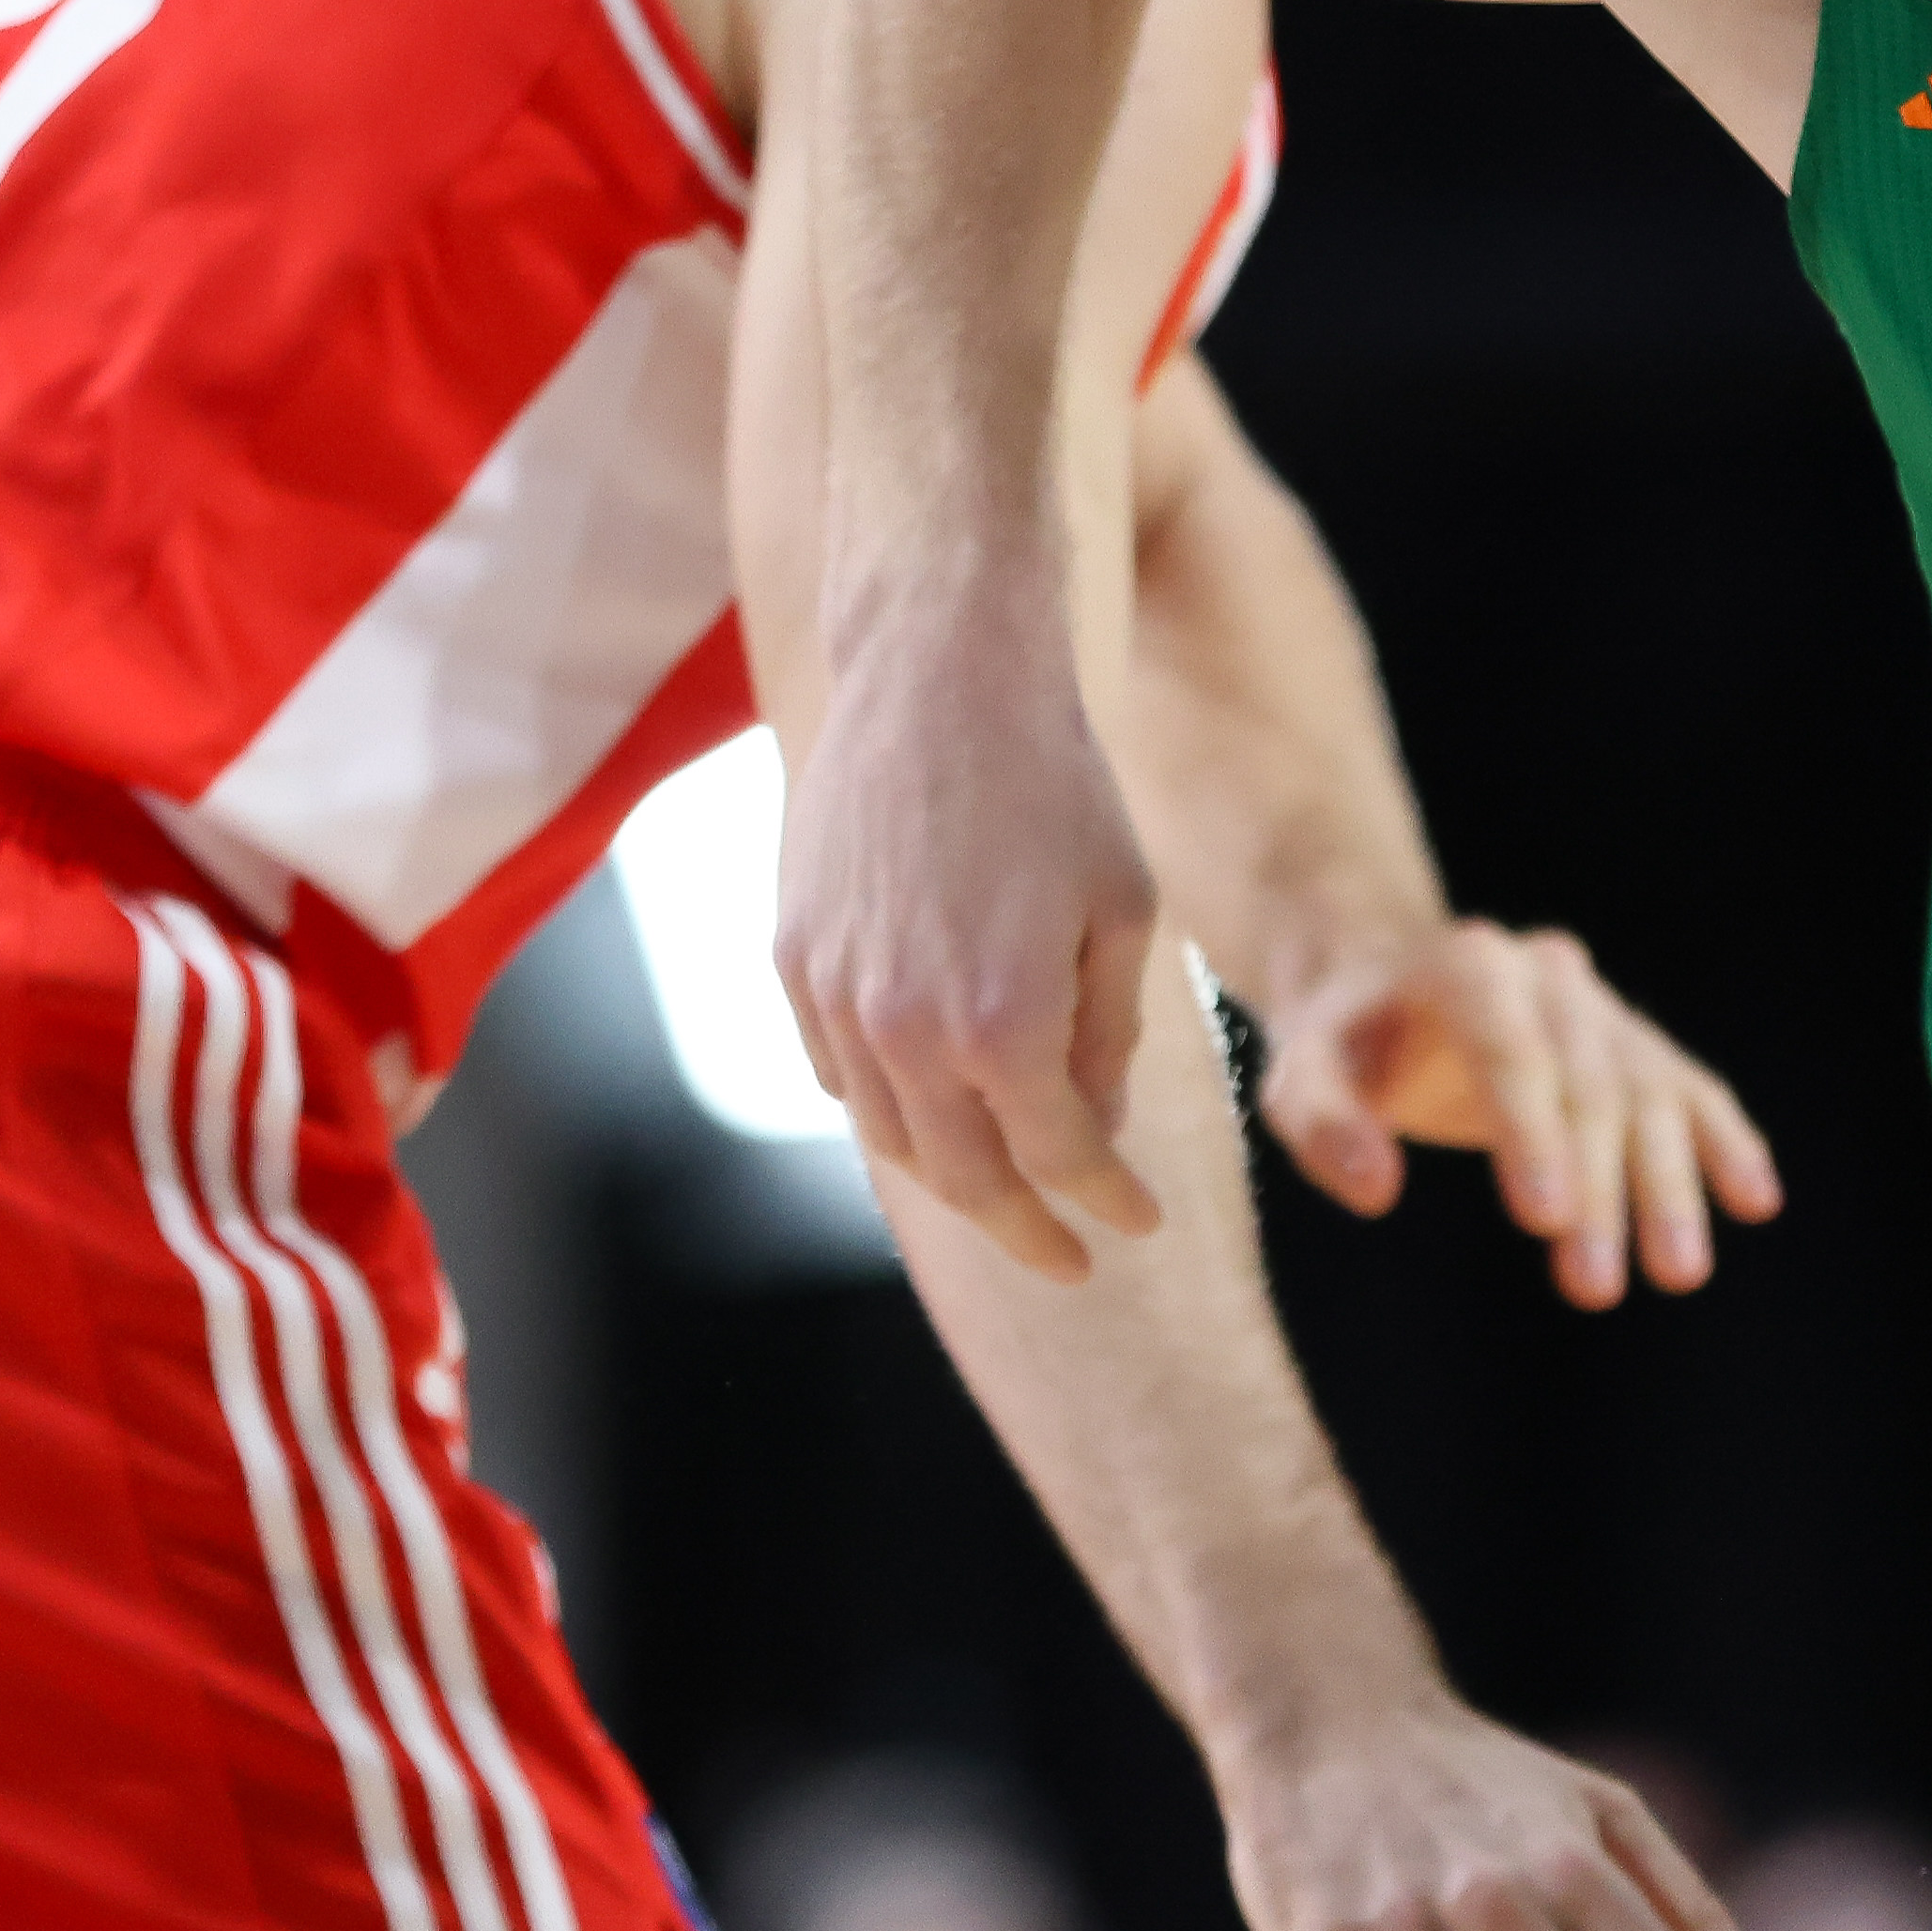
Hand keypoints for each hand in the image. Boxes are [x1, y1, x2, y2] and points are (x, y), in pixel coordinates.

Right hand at [777, 561, 1168, 1281]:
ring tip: (1005, 1194)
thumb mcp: (1123, 912)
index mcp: (1004, 1026)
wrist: (937, 672)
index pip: (1061, 1161)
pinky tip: (932, 1109)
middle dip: (1025, 1230)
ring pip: (890, 1139)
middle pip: (965, 1180)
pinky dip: (889, 1110)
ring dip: (953, 1181)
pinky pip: (837, 1075)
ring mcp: (834, 997)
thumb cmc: (1057, 782)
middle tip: (1070, 1258)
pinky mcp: (792, 956)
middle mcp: (905, 1030)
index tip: (1140, 1224)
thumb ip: (1108, 1038)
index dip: (1107, 1203)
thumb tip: (1089, 1129)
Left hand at [1256, 922, 1786, 1308]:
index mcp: (1464, 965)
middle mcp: (1544, 975)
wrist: (1384, 971)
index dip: (1532, 1132)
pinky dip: (1723, 1140)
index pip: (1508, 1047)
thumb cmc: (1338, 1039)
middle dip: (1600, 1185)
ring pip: (1647, 1088)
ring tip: (1679, 1274)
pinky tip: (1756, 1201)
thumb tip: (1376, 1191)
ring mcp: (1596, 1007)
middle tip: (1595, 1285)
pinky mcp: (1630, 1041)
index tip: (1546, 1219)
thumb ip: (1322, 1126)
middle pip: (1588, 1078)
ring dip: (1668, 1182)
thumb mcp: (1297, 1073)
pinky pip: (1687, 1087)